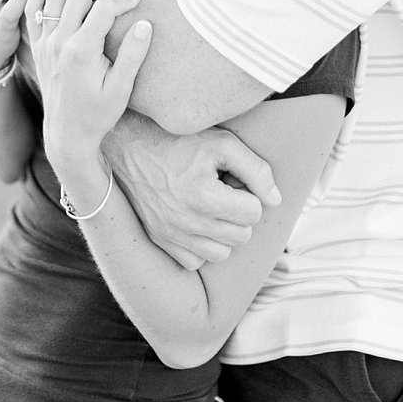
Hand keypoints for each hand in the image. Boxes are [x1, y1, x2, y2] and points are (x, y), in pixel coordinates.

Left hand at [28, 0, 148, 162]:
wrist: (67, 133)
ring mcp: (44, 41)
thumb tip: (144, 23)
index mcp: (81, 51)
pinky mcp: (37, 44)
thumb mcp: (121, 89)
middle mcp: (58, 41)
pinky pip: (32, 8)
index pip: (104, 7)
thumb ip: (132, 55)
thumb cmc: (97, 114)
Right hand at [104, 115, 280, 269]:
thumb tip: (275, 200)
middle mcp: (186, 221)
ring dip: (223, 234)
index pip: (254, 212)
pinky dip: (200, 247)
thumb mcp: (221, 142)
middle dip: (238, 213)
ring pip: (220, 254)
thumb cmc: (177, 139)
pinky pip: (193, 261)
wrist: (127, 144)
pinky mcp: (158, 239)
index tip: (233, 179)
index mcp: (204, 196)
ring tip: (211, 209)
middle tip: (223, 191)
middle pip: (241, 235)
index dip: (249, 193)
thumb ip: (256, 169)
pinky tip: (195, 223)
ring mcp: (170, 233)